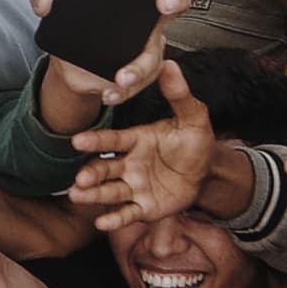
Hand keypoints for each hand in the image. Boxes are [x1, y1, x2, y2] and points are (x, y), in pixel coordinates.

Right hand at [73, 59, 215, 233]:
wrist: (209, 172)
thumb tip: (169, 64)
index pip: (112, 141)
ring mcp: (134, 186)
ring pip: (109, 191)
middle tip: (78, 178)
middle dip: (90, 173)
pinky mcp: (143, 207)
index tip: (77, 140)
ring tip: (78, 195)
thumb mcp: (192, 116)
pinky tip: (101, 223)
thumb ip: (178, 94)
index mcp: (136, 141)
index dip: (95, 141)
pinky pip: (126, 213)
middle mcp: (129, 164)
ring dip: (93, 194)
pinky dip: (114, 219)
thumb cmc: (195, 142)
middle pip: (104, 168)